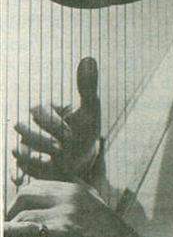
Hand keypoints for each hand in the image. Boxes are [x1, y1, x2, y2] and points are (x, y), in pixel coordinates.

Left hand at [4, 179, 144, 236]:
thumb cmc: (106, 235)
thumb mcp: (92, 206)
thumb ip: (73, 200)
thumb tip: (48, 205)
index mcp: (75, 188)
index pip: (38, 183)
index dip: (20, 196)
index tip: (10, 209)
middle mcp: (70, 194)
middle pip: (26, 192)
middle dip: (11, 210)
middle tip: (8, 226)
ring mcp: (66, 210)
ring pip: (23, 210)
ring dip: (8, 226)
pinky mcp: (62, 230)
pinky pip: (26, 227)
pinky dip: (10, 232)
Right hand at [13, 58, 100, 180]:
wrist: (85, 156)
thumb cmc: (85, 129)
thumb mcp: (90, 110)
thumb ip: (88, 87)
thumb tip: (89, 59)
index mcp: (43, 111)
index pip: (39, 112)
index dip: (56, 124)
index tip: (73, 134)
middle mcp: (30, 128)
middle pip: (24, 131)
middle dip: (45, 140)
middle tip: (63, 148)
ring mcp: (25, 148)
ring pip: (19, 152)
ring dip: (35, 159)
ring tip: (54, 161)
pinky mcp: (26, 167)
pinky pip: (18, 171)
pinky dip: (25, 175)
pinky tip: (37, 177)